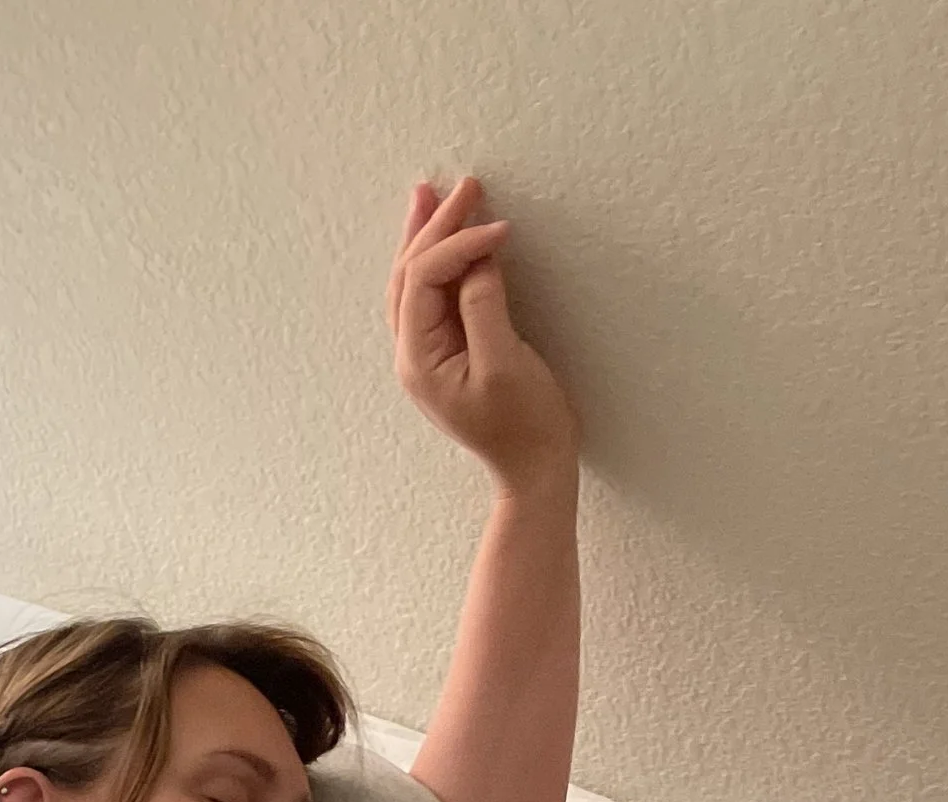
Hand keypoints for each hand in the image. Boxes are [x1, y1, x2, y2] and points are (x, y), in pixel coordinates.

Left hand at [388, 175, 577, 495]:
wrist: (536, 470)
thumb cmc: (525, 426)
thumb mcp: (505, 364)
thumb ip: (484, 305)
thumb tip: (478, 257)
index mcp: (419, 360)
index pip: (424, 279)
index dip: (459, 245)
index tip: (501, 229)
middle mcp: (413, 355)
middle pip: (411, 275)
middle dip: (435, 227)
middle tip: (463, 185)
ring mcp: (427, 355)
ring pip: (416, 283)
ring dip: (427, 237)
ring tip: (434, 195)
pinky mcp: (449, 354)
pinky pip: (433, 298)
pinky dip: (440, 262)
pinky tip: (449, 239)